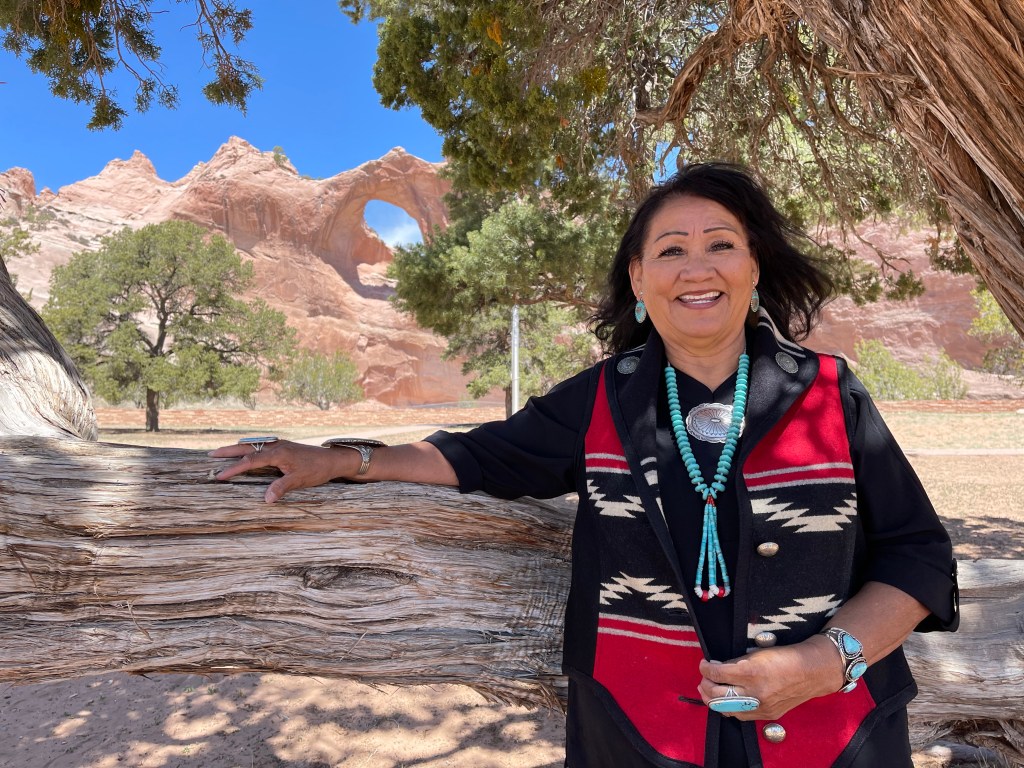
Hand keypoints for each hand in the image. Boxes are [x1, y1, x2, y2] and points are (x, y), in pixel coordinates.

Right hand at [209, 440, 358, 502]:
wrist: (332, 459)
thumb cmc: (317, 470)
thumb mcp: (299, 480)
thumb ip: (281, 487)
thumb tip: (266, 499)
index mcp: (278, 453)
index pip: (250, 460)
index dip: (233, 468)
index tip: (219, 475)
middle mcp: (276, 445)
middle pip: (247, 447)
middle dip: (228, 451)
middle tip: (210, 455)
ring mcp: (279, 445)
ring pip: (253, 445)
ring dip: (237, 449)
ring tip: (221, 453)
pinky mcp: (283, 447)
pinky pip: (260, 446)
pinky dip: (248, 449)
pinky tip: (244, 453)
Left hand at [697, 635, 843, 719]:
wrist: (811, 671)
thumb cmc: (785, 657)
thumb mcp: (757, 654)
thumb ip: (735, 662)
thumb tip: (716, 667)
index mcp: (751, 671)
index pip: (718, 674)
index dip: (705, 668)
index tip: (704, 664)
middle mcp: (755, 691)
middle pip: (718, 693)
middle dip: (705, 684)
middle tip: (704, 677)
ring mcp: (761, 706)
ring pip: (726, 708)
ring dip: (712, 699)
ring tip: (708, 690)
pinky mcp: (767, 715)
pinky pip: (740, 716)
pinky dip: (728, 708)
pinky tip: (724, 700)